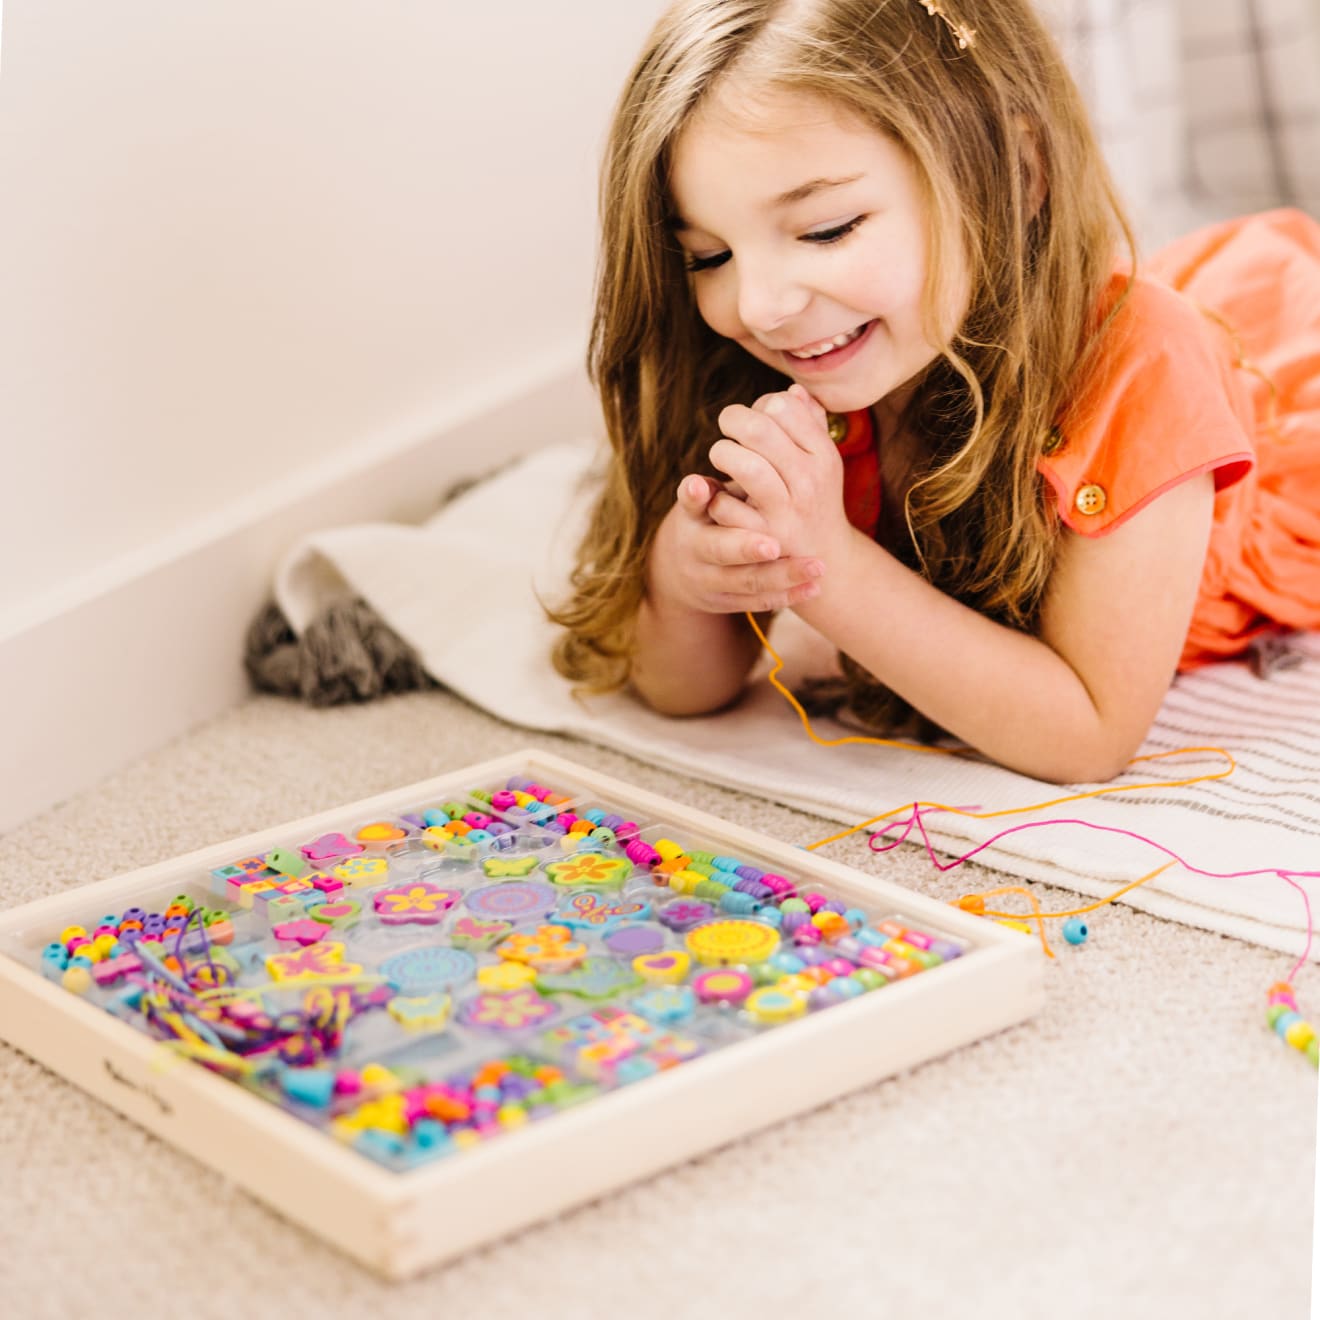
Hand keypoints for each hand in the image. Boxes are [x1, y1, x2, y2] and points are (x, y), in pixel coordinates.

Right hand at [647, 472, 824, 614]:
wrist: (686, 570)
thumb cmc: (710, 515)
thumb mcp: (709, 492)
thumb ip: (737, 458)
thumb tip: (784, 402)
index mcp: (691, 516)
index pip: (692, 504)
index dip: (696, 496)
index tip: (700, 484)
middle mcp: (697, 549)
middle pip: (719, 548)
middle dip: (745, 547)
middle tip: (773, 545)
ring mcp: (711, 579)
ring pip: (746, 581)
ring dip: (781, 575)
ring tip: (815, 567)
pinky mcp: (727, 602)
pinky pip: (760, 601)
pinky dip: (788, 595)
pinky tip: (814, 588)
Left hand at [706, 383, 848, 561]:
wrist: (824, 559)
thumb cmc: (815, 498)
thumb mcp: (822, 462)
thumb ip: (810, 423)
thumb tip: (792, 390)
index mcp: (823, 454)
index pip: (783, 406)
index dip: (759, 405)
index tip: (755, 418)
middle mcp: (808, 480)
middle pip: (759, 429)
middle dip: (732, 421)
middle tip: (728, 430)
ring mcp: (784, 510)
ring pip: (744, 465)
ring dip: (722, 454)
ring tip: (721, 457)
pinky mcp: (761, 538)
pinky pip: (725, 505)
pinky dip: (716, 496)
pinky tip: (721, 496)